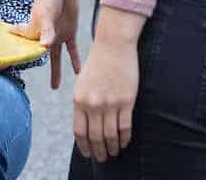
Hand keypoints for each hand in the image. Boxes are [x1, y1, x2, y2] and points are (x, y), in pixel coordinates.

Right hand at [10, 0, 80, 88]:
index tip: (14, 68)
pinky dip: (75, 60)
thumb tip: (45, 47)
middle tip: (42, 88)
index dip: (20, 57)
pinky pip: (71, 49)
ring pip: (56, 57)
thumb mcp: (45, 12)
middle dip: (41, 71)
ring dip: (57, 71)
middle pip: (41, 57)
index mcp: (33, 31)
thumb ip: (46, 30)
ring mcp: (56, 34)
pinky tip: (79, 72)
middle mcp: (43, 35)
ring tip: (56, 87)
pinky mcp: (69, 31)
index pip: (25, 48)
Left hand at [71, 37, 137, 162]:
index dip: (84, 147)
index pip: (79, 132)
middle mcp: (93, 104)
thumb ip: (82, 104)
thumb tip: (85, 126)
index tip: (88, 154)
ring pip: (110, 135)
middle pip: (95, 137)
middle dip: (99, 152)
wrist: (113, 46)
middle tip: (103, 158)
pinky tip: (124, 143)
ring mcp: (110, 103)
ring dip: (112, 148)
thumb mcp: (82, 83)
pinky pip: (125, 127)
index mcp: (79, 99)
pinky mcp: (126, 101)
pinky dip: (124, 139)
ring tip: (114, 153)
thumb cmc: (97, 64)